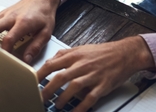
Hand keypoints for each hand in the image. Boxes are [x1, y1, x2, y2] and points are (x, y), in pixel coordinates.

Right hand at [0, 0, 59, 64]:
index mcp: (23, 22)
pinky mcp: (1, 13)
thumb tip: (26, 60)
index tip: (4, 60)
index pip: (9, 38)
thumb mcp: (46, 32)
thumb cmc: (43, 14)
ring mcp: (4, 13)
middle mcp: (11, 17)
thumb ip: (35, 47)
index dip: (4, 51)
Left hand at [36, 37, 153, 111]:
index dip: (40, 74)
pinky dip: (82, 106)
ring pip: (74, 87)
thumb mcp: (81, 48)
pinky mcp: (103, 85)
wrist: (125, 53)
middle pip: (60, 77)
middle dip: (48, 89)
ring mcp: (93, 75)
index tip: (31, 82)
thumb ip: (65, 54)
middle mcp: (82, 64)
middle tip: (40, 98)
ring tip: (57, 105)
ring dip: (63, 97)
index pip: (52, 64)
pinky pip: (90, 98)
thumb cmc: (102, 52)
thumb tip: (51, 61)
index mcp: (75, 55)